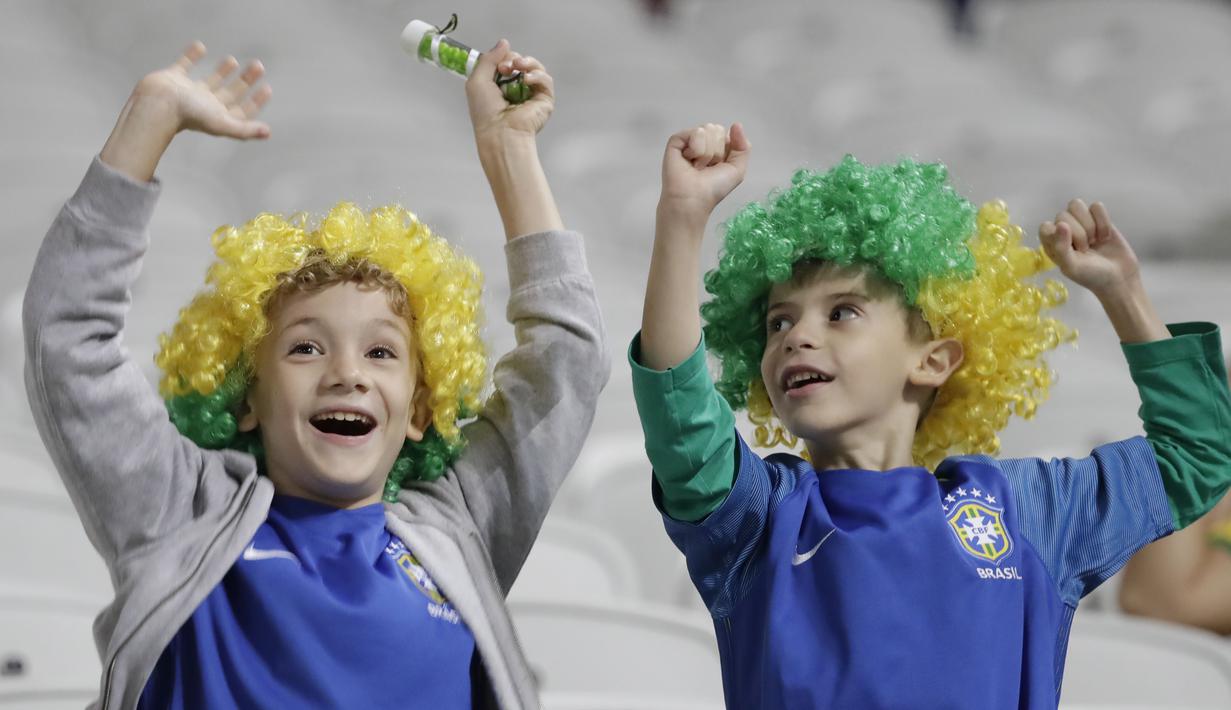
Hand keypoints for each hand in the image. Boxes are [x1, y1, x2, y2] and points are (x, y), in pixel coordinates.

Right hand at [133, 41, 272, 138]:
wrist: (156, 103)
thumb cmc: (189, 115)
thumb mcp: (221, 122)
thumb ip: (244, 129)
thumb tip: (267, 133)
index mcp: (217, 116)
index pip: (241, 110)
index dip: (255, 102)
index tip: (267, 88)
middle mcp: (205, 106)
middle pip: (230, 93)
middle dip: (245, 81)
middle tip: (258, 66)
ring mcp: (189, 92)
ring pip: (210, 81)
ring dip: (222, 71)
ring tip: (233, 60)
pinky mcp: (173, 79)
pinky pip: (184, 65)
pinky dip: (191, 56)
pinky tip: (201, 47)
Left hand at [466, 40, 553, 145]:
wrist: (500, 132)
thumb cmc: (485, 112)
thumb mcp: (477, 79)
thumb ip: (489, 59)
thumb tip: (504, 42)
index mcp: (500, 86)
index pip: (507, 62)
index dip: (503, 58)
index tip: (498, 64)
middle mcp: (517, 90)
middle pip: (522, 63)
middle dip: (514, 59)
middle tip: (505, 68)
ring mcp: (532, 95)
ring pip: (536, 69)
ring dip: (527, 63)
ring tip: (518, 66)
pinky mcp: (545, 100)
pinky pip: (546, 81)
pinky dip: (538, 75)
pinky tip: (527, 79)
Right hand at [658, 122, 749, 226]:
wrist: (693, 198)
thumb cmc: (714, 188)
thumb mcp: (737, 169)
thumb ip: (743, 146)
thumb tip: (736, 124)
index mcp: (716, 147)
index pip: (726, 133)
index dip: (727, 150)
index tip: (718, 166)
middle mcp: (702, 142)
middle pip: (717, 129)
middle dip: (717, 151)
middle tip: (706, 168)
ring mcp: (689, 140)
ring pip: (708, 130)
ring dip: (706, 153)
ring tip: (697, 167)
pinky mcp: (677, 140)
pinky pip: (696, 133)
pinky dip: (697, 149)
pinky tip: (689, 161)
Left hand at [1038, 198, 1140, 297]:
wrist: (1120, 278)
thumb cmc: (1091, 276)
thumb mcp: (1072, 267)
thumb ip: (1061, 247)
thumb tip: (1061, 224)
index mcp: (1051, 243)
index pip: (1045, 227)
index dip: (1059, 235)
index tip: (1072, 249)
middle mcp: (1063, 231)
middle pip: (1063, 214)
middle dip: (1079, 233)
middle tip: (1086, 249)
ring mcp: (1080, 223)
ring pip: (1077, 205)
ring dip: (1090, 224)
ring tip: (1094, 241)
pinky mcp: (1098, 219)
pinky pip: (1096, 206)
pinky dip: (1103, 221)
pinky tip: (1105, 236)